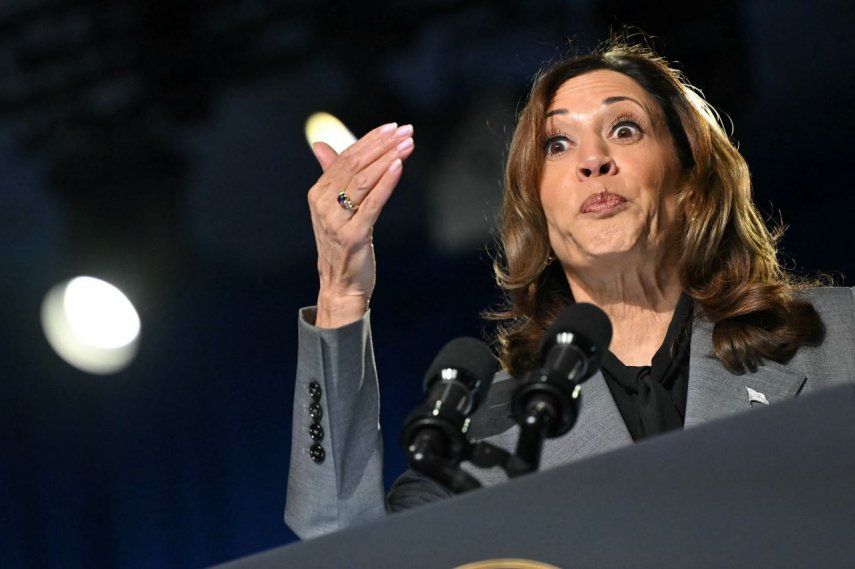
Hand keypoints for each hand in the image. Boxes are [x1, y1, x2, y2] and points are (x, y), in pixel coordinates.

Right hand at [307, 122, 414, 327]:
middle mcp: (323, 204)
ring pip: (363, 180)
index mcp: (318, 193)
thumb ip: (332, 175)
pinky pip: (372, 203)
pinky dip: (386, 182)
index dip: (370, 140)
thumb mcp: (334, 209)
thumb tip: (320, 145)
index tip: (392, 127)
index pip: (346, 158)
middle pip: (355, 165)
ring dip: (387, 158)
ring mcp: (336, 221)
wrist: (340, 286)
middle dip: (382, 145)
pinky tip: (398, 166)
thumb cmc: (342, 245)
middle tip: (406, 130)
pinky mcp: (353, 236)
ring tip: (407, 144)